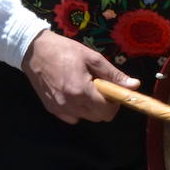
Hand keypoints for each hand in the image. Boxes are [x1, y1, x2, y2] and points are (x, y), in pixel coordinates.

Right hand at [22, 30, 139, 123]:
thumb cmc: (65, 51)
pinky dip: (77, 109)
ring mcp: (59, 109)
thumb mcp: (93, 58)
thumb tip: (134, 85)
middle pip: (98, 118)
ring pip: (86, 118)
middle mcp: (70, 104)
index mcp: (81, 91)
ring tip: (84, 87)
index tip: (112, 90)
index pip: (107, 111)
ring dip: (91, 107)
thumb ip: (114, 75)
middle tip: (99, 87)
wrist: (35, 51)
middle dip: (104, 105)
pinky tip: (73, 93)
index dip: (115, 102)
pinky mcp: (51, 109)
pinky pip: (72, 117)